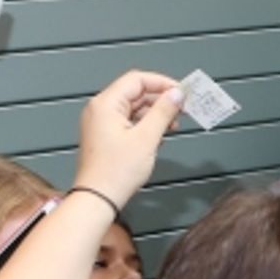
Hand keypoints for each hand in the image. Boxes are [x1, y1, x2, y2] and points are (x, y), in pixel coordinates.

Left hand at [72, 70, 183, 212]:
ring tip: (173, 125)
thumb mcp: (146, 138)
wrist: (97, 199)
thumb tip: (176, 94)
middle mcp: (100, 109)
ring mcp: (101, 123)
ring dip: (154, 114)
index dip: (162, 83)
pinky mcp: (105, 136)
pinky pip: (128, 122)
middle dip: (160, 100)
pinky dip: (144, 125)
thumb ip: (163, 112)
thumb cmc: (116, 172)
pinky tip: (158, 136)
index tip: (181, 93)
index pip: (137, 80)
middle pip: (135, 93)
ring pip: (133, 109)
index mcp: (106, 104)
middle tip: (181, 109)